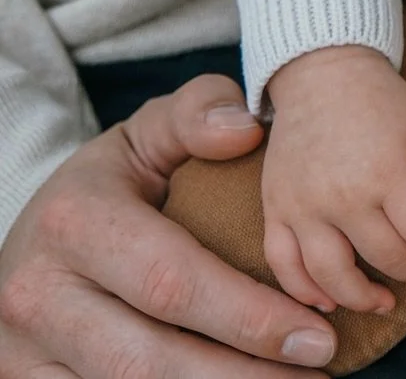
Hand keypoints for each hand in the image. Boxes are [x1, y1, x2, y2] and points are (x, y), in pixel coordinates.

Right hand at [0, 74, 338, 377]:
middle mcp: (39, 294)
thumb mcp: (147, 134)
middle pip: (149, 359)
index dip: (248, 316)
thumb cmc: (108, 183)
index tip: (317, 332)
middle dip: (242, 375)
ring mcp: (26, 353)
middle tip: (317, 371)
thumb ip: (197, 113)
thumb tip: (245, 129)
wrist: (34, 232)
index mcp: (74, 221)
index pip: (172, 281)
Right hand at [262, 46, 405, 314]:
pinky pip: (283, 265)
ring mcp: (304, 204)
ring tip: (384, 301)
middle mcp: (344, 193)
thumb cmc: (382, 101)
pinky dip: (302, 292)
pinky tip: (327, 300)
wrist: (321, 70)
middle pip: (387, 257)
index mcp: (389, 168)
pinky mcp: (275, 208)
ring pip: (333, 276)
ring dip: (363, 299)